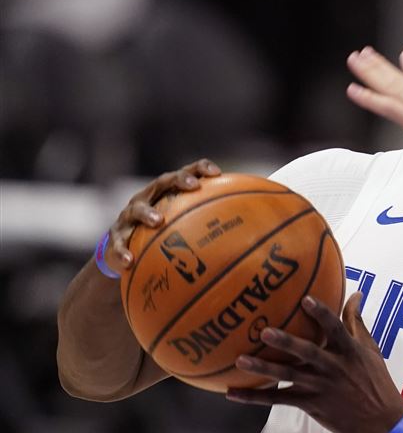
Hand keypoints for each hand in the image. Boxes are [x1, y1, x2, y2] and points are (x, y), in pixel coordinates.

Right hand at [105, 159, 220, 272]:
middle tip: (193, 187)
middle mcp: (150, 198)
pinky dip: (122, 253)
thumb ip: (217, 226)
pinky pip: (117, 245)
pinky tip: (129, 263)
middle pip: (164, 182)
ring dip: (147, 213)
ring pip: (137, 210)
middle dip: (179, 181)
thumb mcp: (190, 228)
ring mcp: (130, 216)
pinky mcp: (115, 237)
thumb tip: (258, 231)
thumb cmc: (168, 237)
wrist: (129, 254)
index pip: (188, 173)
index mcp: (169, 193)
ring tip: (158, 222)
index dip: (201, 169)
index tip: (217, 172)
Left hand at [226, 293, 402, 432]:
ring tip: (241, 361)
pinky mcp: (311, 404)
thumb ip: (357, 322)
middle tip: (264, 332)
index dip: (321, 313)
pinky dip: (255, 397)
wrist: (382, 420)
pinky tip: (234, 394)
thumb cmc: (376, 380)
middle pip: (307, 352)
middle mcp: (333, 367)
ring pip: (288, 376)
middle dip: (286, 342)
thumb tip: (354, 294)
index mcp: (349, 351)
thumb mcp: (370, 350)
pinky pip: (278, 400)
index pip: (335, 328)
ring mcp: (320, 387)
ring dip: (263, 369)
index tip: (305, 299)